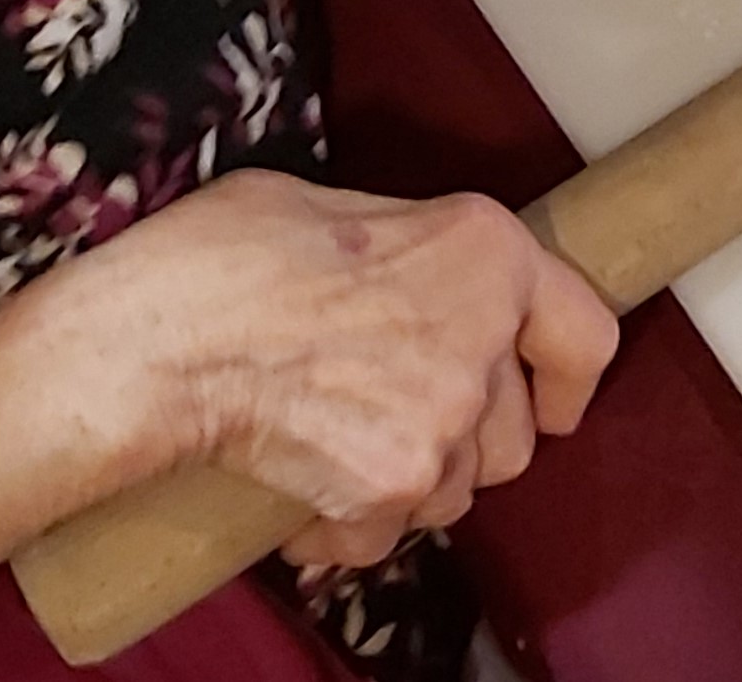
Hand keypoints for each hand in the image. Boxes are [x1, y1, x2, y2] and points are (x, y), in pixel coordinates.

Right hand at [27, 170, 617, 570]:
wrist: (153, 343)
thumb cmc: (221, 260)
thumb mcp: (334, 206)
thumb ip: (406, 249)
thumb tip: (405, 273)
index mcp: (487, 252)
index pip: (587, 334)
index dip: (567, 379)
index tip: (552, 403)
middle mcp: (485, 337)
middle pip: (513, 435)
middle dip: (461, 441)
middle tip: (390, 419)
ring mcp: (444, 418)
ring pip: (455, 491)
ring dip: (405, 485)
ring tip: (334, 448)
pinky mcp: (391, 483)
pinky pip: (388, 535)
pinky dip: (347, 530)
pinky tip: (301, 494)